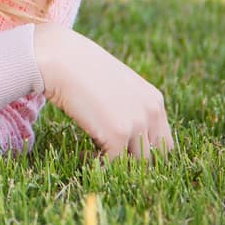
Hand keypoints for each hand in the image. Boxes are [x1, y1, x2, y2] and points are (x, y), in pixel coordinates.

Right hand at [34, 23, 173, 159]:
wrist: (60, 59)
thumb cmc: (80, 68)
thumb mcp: (115, 86)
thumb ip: (127, 106)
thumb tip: (120, 130)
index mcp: (154, 101)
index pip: (163, 142)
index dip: (144, 151)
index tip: (122, 152)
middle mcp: (152, 113)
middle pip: (154, 155)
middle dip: (131, 160)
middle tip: (108, 156)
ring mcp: (137, 124)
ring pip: (135, 163)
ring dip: (116, 163)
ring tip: (93, 155)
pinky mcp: (118, 135)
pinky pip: (114, 164)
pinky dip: (99, 166)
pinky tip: (83, 156)